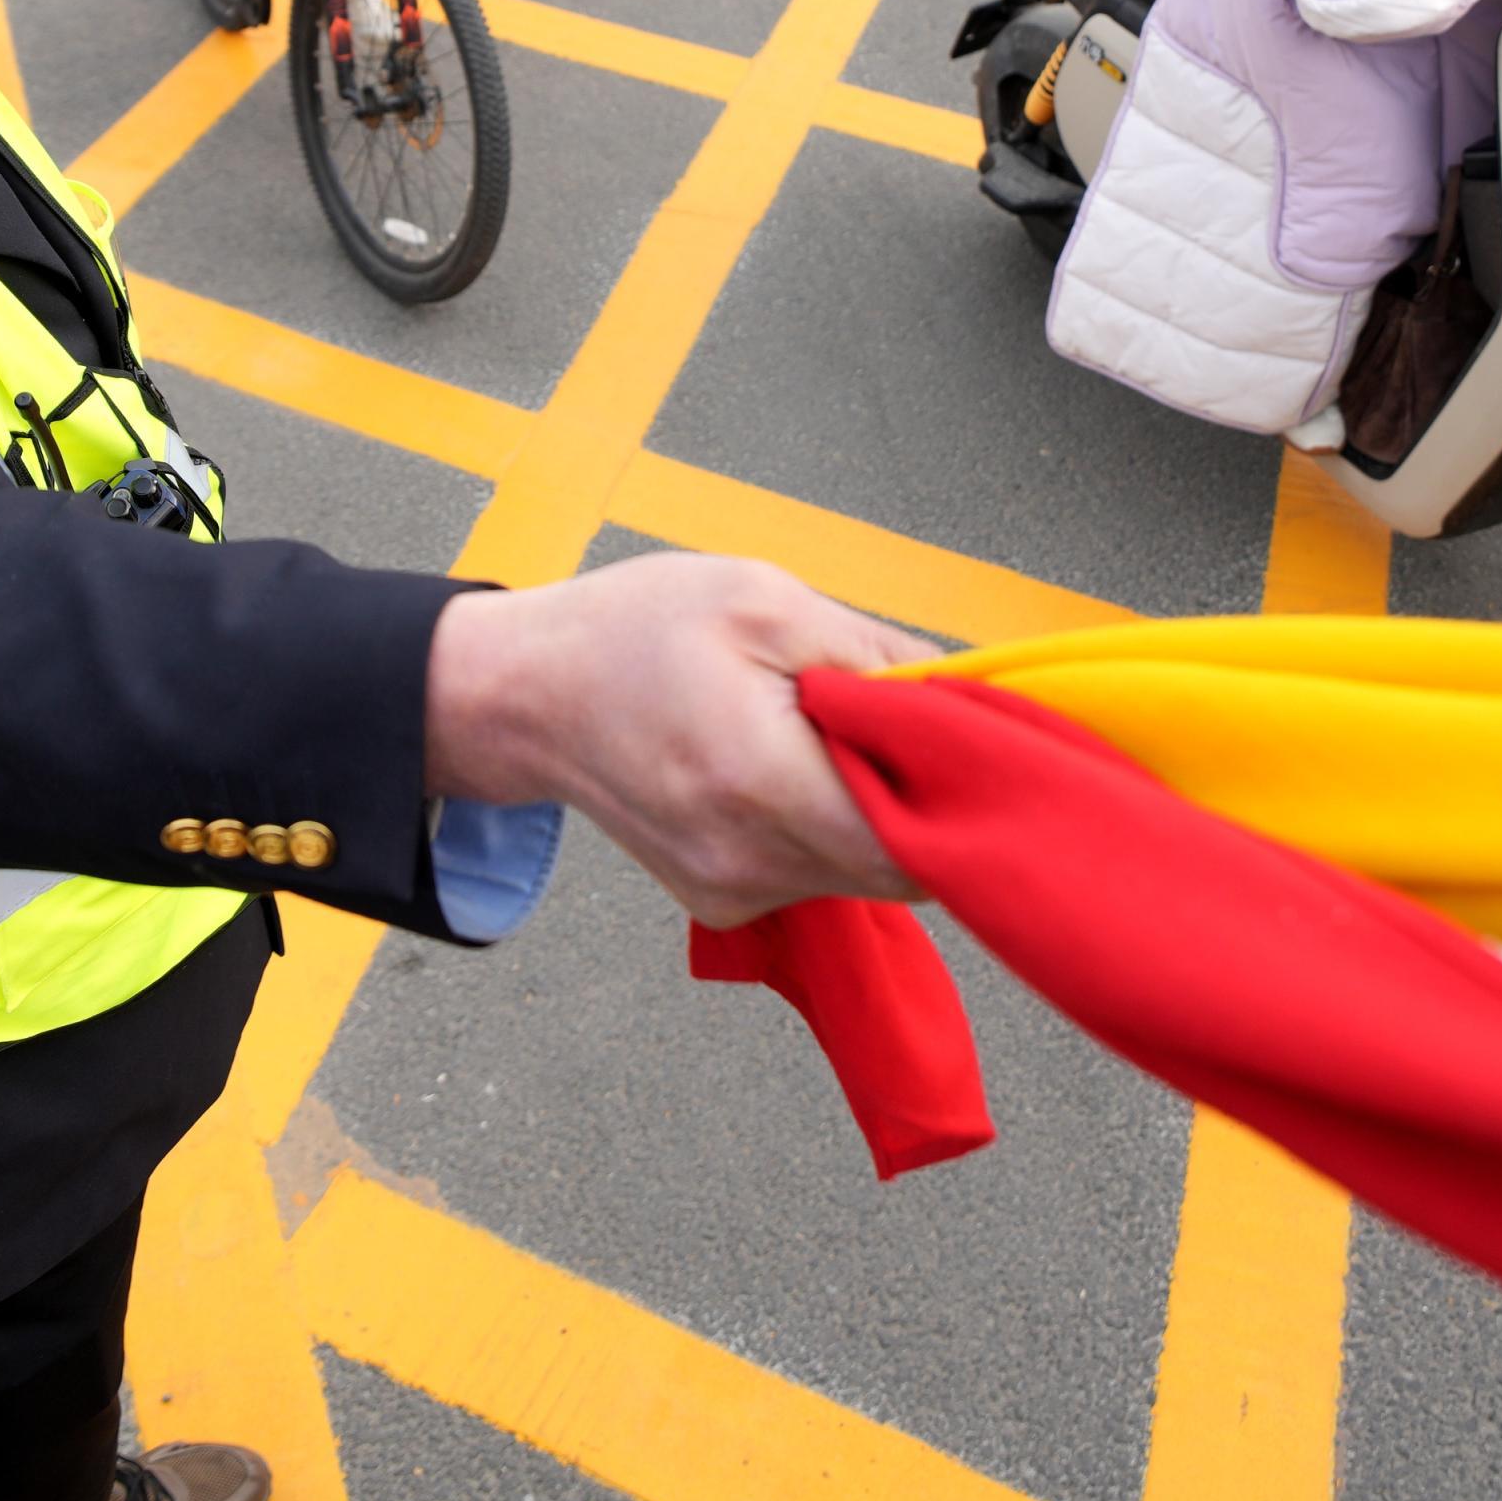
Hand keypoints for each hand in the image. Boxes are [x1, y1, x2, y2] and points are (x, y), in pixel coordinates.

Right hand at [423, 556, 934, 925]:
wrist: (528, 694)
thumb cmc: (636, 632)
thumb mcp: (764, 600)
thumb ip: (874, 656)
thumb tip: (963, 697)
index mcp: (757, 781)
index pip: (911, 837)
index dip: (960, 790)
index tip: (972, 735)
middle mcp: (746, 861)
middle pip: (899, 865)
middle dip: (926, 797)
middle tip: (915, 719)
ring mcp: (732, 892)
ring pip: (863, 873)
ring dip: (878, 809)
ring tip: (838, 730)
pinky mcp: (723, 901)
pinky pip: (819, 874)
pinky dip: (834, 825)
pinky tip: (800, 764)